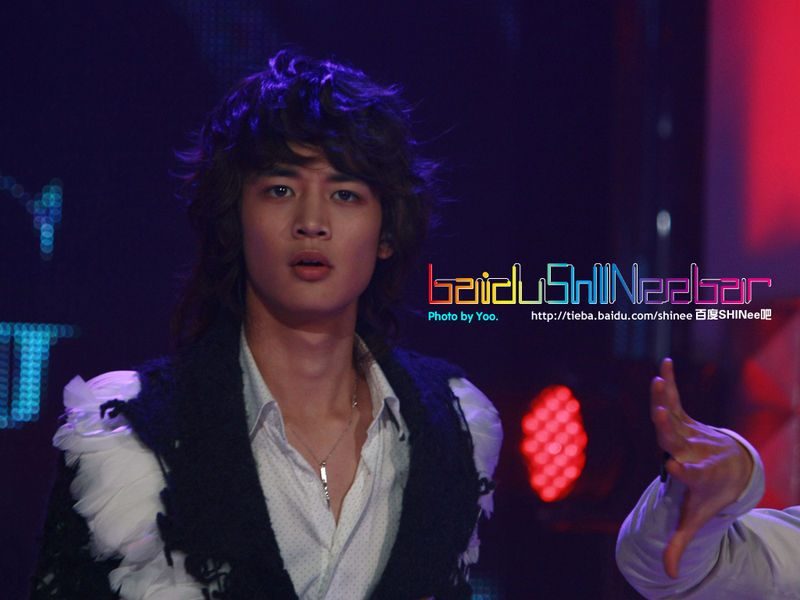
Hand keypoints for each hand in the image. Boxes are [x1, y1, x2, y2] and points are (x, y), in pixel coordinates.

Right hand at [651, 358, 753, 578]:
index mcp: (696, 477)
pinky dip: (669, 383)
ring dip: (666, 399)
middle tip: (660, 417)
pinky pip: (676, 400)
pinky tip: (663, 364)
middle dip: (668, 429)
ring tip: (657, 382)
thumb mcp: (696, 517)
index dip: (683, 472)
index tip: (674, 468)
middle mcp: (694, 452)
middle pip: (679, 440)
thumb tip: (672, 576)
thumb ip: (682, 542)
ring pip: (676, 416)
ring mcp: (691, 433)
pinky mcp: (686, 420)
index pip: (690, 475)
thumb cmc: (709, 494)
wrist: (735, 468)